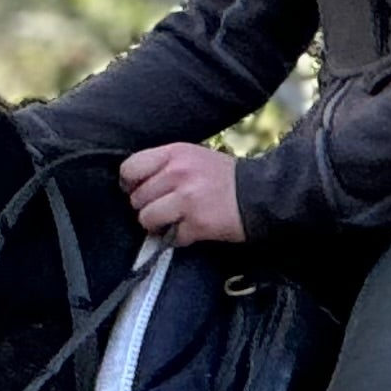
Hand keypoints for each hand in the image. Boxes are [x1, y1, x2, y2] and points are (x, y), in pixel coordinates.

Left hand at [120, 142, 245, 245]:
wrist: (260, 194)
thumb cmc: (224, 176)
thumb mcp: (193, 156)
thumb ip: (164, 165)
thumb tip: (134, 185)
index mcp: (174, 153)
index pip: (130, 168)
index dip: (130, 183)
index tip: (140, 190)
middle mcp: (177, 173)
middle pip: (137, 198)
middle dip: (147, 206)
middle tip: (165, 207)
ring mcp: (186, 200)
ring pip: (147, 219)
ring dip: (158, 225)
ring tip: (174, 220)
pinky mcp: (196, 224)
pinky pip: (170, 237)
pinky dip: (179, 238)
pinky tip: (192, 229)